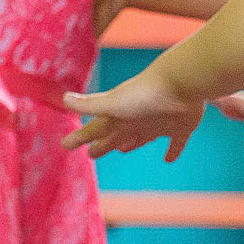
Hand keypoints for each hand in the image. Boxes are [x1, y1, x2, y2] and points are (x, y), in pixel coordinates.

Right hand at [63, 69, 204, 161]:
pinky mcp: (180, 128)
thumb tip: (63, 98)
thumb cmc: (143, 94)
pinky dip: (173, 151)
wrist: (180, 83)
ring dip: (132, 143)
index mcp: (118, 116)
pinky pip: (175, 143)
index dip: (81, 138)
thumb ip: (89, 105)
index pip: (95, 129)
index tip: (65, 145)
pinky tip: (169, 160)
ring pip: (141, 137)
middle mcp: (136, 119)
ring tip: (123, 149)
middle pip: (116, 136)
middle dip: (104, 144)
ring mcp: (158, 123)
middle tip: (92, 154)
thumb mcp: (113, 102)